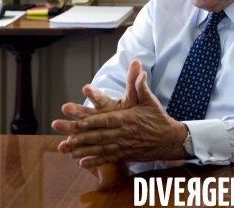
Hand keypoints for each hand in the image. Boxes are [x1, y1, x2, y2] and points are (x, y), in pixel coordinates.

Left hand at [52, 62, 187, 166]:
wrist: (169, 139)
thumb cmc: (158, 118)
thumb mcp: (150, 100)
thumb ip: (141, 86)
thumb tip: (139, 70)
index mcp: (127, 119)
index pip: (106, 120)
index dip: (92, 122)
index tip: (78, 122)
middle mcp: (123, 134)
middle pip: (99, 136)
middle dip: (80, 137)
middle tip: (64, 138)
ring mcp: (123, 146)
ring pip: (100, 149)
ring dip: (83, 150)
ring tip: (67, 150)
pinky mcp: (125, 155)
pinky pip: (107, 158)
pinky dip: (94, 161)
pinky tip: (81, 163)